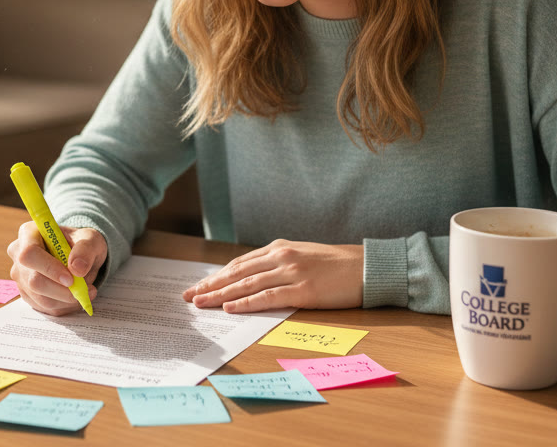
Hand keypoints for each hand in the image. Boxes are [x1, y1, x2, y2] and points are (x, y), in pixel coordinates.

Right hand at [7, 222, 105, 315]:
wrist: (77, 255)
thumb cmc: (80, 243)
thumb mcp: (90, 239)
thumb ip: (86, 249)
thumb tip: (77, 268)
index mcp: (28, 233)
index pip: (30, 254)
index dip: (49, 268)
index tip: (71, 278)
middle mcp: (18, 255)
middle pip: (34, 281)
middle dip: (62, 290)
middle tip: (86, 288)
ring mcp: (21, 276)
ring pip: (41, 298)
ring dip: (67, 300)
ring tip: (86, 291)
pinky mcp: (27, 293)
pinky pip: (45, 307)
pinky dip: (64, 306)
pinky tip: (76, 296)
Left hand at [182, 240, 363, 311]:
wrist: (367, 267)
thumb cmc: (336, 265)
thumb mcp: (302, 256)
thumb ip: (278, 264)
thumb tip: (254, 279)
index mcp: (279, 248)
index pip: (239, 264)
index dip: (216, 276)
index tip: (198, 285)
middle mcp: (280, 257)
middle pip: (236, 273)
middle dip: (210, 285)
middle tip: (188, 296)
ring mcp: (291, 273)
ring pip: (247, 285)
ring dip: (220, 295)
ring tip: (200, 302)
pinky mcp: (303, 291)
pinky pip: (268, 297)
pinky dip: (246, 303)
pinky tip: (230, 308)